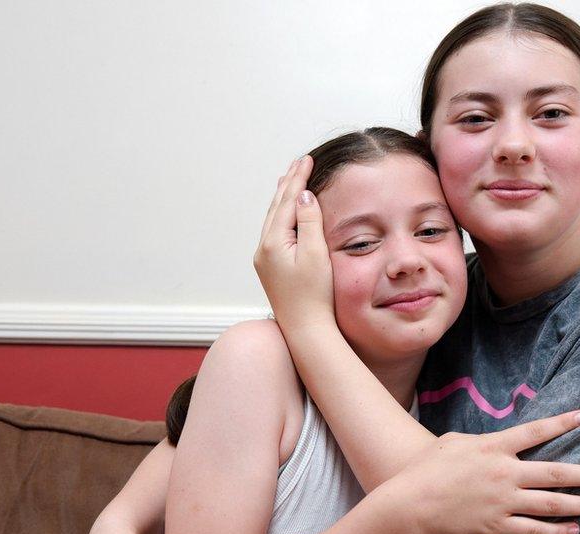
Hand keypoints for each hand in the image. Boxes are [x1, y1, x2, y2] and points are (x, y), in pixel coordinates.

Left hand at [253, 156, 333, 332]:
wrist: (305, 329)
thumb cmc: (314, 296)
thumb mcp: (316, 255)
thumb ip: (309, 222)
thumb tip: (304, 195)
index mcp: (273, 243)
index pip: (286, 201)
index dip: (298, 179)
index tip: (307, 159)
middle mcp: (264, 249)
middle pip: (276, 207)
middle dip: (289, 184)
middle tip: (300, 162)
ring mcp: (265, 259)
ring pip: (273, 219)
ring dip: (283, 199)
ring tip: (289, 180)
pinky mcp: (271, 268)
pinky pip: (275, 232)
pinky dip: (282, 216)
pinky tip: (286, 214)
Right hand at [387, 410, 579, 533]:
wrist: (409, 505)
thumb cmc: (425, 470)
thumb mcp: (453, 442)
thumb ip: (481, 441)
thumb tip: (497, 442)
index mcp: (493, 447)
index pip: (535, 431)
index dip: (562, 423)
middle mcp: (504, 473)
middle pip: (556, 472)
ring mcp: (502, 502)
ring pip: (552, 504)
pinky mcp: (496, 527)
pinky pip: (533, 531)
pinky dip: (556, 532)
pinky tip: (574, 531)